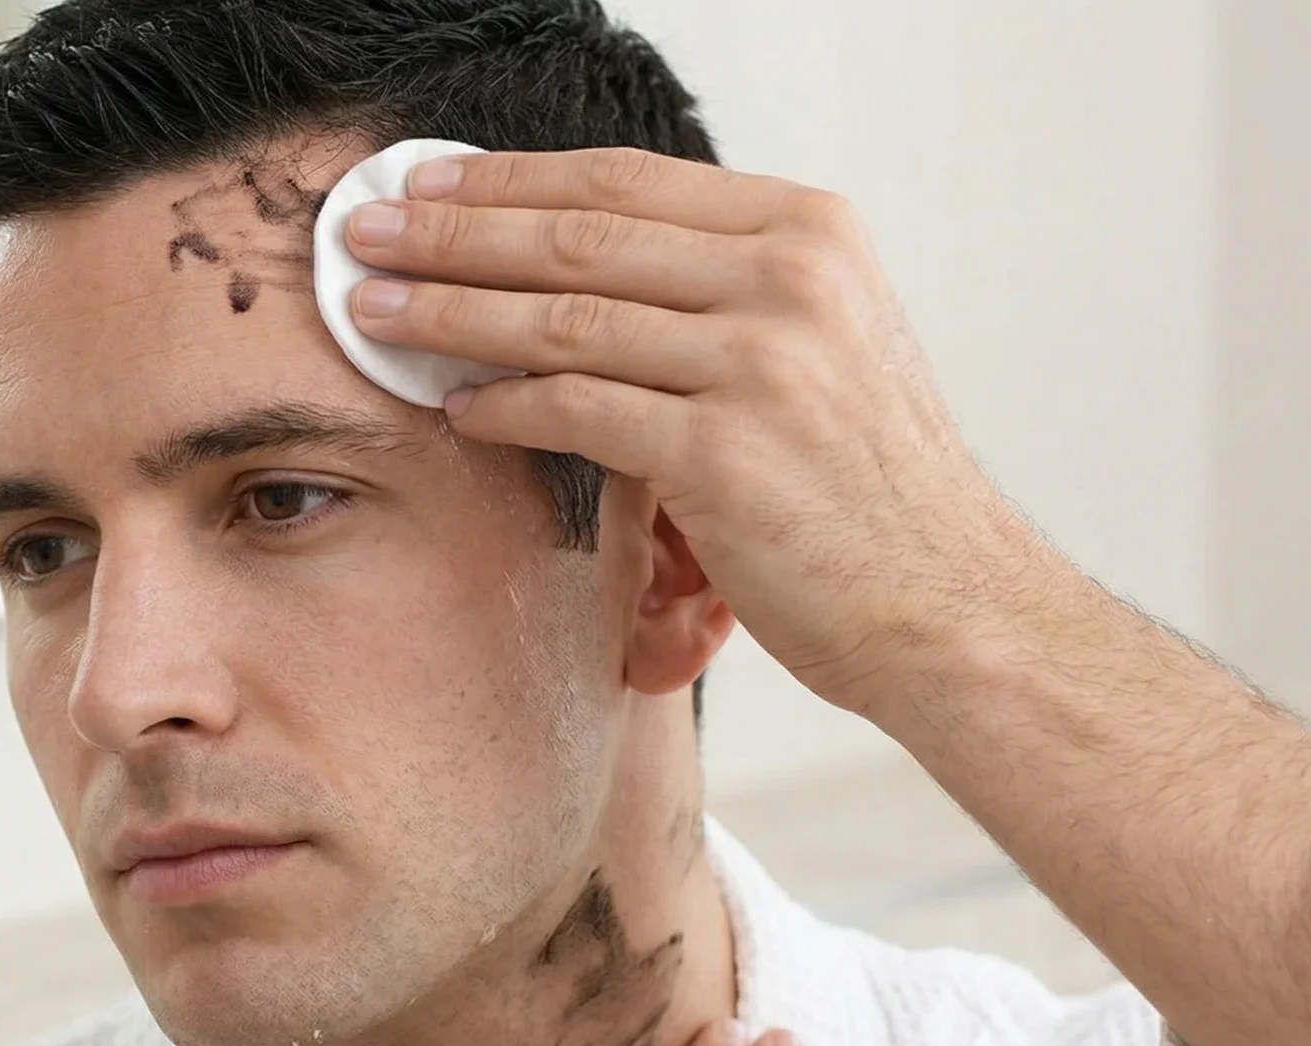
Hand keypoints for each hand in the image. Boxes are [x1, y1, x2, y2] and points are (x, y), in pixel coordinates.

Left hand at [342, 147, 1046, 713]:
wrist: (947, 601)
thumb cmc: (866, 487)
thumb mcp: (819, 343)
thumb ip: (719, 289)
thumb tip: (572, 262)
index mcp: (808, 232)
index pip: (625, 183)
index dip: (511, 179)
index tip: (429, 182)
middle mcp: (790, 280)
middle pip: (577, 236)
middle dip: (453, 232)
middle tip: (363, 231)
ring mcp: (760, 364)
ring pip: (562, 319)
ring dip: (450, 313)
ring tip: (373, 312)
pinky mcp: (724, 455)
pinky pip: (577, 412)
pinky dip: (504, 408)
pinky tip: (455, 408)